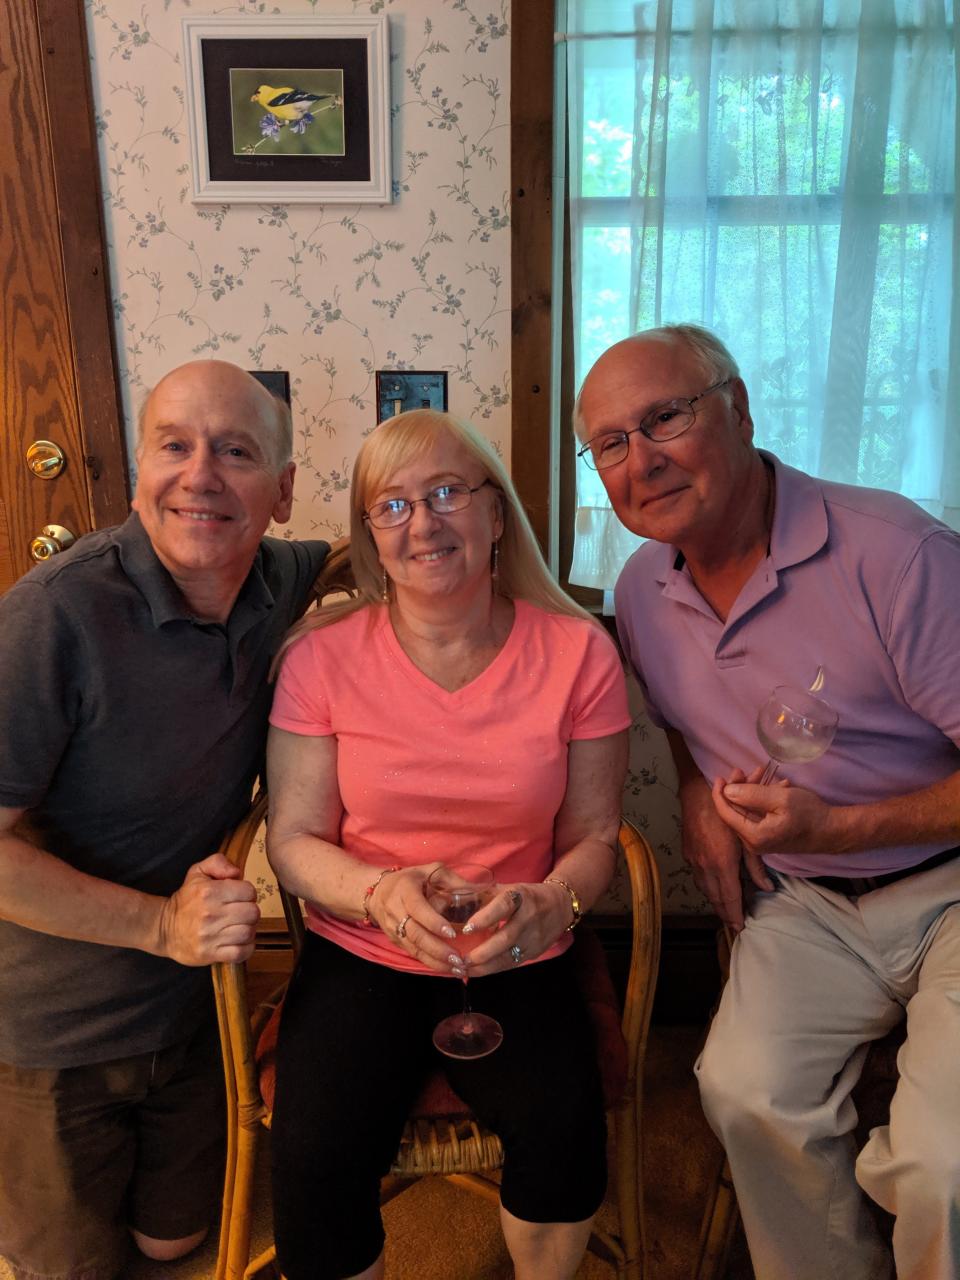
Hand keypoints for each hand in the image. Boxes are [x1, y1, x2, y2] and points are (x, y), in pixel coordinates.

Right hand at [157, 854, 259, 965]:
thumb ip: (218, 863)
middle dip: (250, 912)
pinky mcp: (210, 954)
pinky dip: (245, 949)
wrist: (164, 928)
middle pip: (252, 913)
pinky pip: (241, 953)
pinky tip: (239, 942)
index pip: (248, 891)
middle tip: (241, 913)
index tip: (240, 897)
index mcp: (209, 892)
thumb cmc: (186, 900)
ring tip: (240, 927)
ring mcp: (210, 936)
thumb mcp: (197, 872)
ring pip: (248, 933)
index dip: (248, 893)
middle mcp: (210, 914)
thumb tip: (237, 872)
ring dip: (248, 930)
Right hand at [367, 862, 462, 973]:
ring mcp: (394, 928)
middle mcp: (396, 910)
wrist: (378, 892)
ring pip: (413, 948)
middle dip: (437, 949)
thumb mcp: (430, 870)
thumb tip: (477, 890)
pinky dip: (430, 963)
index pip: (418, 908)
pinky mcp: (396, 941)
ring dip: (436, 961)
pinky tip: (447, 969)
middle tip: (458, 959)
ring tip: (457, 969)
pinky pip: (413, 953)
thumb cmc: (411, 879)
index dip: (433, 922)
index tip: (452, 933)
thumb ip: (452, 880)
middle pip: (415, 934)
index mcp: (405, 890)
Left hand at [453, 881, 571, 976]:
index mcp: (520, 896)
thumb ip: (483, 896)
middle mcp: (529, 917)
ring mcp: (534, 937)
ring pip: (509, 956)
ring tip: (464, 970)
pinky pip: (512, 963)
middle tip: (460, 960)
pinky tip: (477, 972)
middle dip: (482, 952)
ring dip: (485, 966)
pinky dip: (493, 969)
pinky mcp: (535, 952)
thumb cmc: (526, 896)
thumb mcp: (507, 888)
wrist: (561, 906)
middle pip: (506, 937)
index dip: (485, 917)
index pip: (504, 905)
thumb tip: (449, 900)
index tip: (466, 928)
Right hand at [683, 769, 772, 931]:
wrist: (698, 794)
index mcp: (722, 863)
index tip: (740, 927)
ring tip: (725, 912)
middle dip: (725, 913)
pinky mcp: (688, 853)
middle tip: (734, 924)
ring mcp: (694, 860)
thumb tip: (767, 888)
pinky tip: (712, 889)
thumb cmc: (728, 811)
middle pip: (715, 898)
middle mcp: (706, 866)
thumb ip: (756, 866)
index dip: (735, 914)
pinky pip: (698, 878)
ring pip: (705, 889)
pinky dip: (706, 888)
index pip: (730, 897)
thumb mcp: (746, 838)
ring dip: (715, 902)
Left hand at [713, 776, 834, 855]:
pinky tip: (775, 786)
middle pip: (736, 812)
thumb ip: (751, 794)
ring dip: (751, 791)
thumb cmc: (808, 813)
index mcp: (753, 836)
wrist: (832, 830)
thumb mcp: (780, 798)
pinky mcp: (770, 836)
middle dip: (738, 789)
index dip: (720, 794)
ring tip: (761, 772)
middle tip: (742, 770)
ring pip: (747, 812)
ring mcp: (762, 841)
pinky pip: (758, 815)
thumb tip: (727, 791)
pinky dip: (761, 800)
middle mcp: (754, 843)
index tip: (720, 777)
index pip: (726, 814)